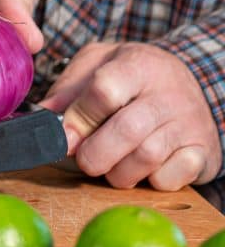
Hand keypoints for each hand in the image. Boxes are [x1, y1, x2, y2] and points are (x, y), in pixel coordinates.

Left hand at [39, 42, 221, 189]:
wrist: (189, 83)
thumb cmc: (132, 77)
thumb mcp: (98, 64)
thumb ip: (68, 88)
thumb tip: (42, 117)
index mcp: (137, 64)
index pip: (105, 90)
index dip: (80, 119)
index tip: (65, 136)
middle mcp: (168, 92)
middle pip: (126, 130)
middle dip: (95, 154)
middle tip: (85, 160)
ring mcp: (188, 122)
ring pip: (147, 157)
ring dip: (119, 172)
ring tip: (112, 165)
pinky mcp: (203, 152)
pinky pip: (171, 178)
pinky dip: (150, 182)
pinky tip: (145, 169)